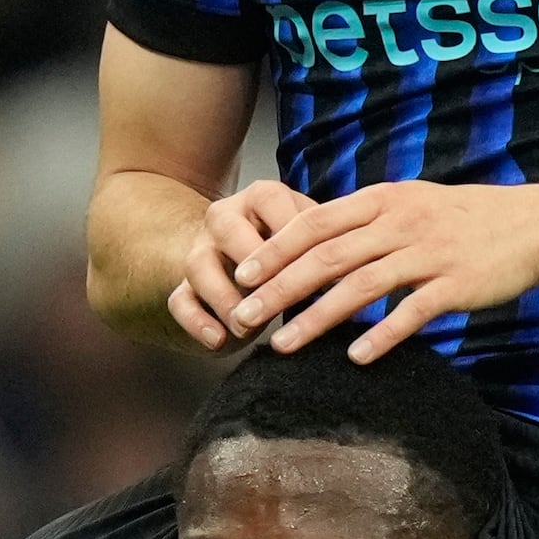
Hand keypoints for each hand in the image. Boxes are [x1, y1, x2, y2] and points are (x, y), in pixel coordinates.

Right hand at [164, 178, 318, 347]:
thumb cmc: (289, 244)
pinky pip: (179, 301)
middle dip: (255, 268)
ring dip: (225, 299)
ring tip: (249, 327)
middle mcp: (224, 218)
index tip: (323, 270)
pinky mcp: (183, 285)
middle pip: (229, 232)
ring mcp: (199, 251)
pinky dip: (197, 323)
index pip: (273, 205)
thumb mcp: (311, 233)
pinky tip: (220, 341)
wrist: (235, 254)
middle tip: (278, 300)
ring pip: (199, 266)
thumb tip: (358, 273)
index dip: (295, 236)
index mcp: (261, 197)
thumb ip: (326, 244)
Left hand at [225, 179, 538, 360]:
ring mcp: (430, 254)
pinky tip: (356, 357)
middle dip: (279, 289)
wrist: (534, 225)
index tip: (240, 275)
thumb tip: (315, 239)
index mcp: (385, 201)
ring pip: (361, 287)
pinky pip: (412, 312)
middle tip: (244, 317)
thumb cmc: (467, 218)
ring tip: (283, 345)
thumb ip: (366, 220)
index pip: (315, 222)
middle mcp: (401, 224)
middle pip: (327, 257)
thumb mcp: (412, 203)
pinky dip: (382, 335)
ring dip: (316, 318)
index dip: (275, 250)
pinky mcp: (457, 284)